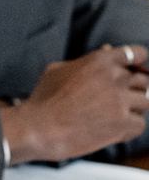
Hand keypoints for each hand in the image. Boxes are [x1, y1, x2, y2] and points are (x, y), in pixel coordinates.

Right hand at [0, 44, 148, 162]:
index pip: (136, 53)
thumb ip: (87, 59)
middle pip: (144, 79)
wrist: (40, 127)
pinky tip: (116, 128)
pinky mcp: (122, 124)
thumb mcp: (59, 69)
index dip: (139, 62)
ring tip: (118, 113)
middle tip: (122, 96)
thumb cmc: (45, 98)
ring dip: (134, 107)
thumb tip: (107, 50)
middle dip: (136, 87)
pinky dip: (131, 127)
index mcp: (101, 61)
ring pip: (145, 101)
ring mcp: (120, 101)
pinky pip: (140, 124)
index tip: (136, 69)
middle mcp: (115, 78)